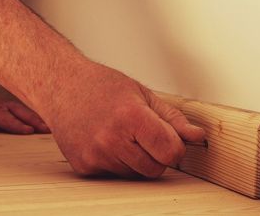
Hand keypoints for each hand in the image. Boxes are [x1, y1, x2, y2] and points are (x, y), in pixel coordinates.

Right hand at [41, 62, 204, 177]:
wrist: (62, 86)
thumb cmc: (102, 85)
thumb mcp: (143, 94)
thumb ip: (172, 119)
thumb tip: (197, 136)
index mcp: (131, 117)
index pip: (171, 152)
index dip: (176, 146)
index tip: (170, 138)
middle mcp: (111, 140)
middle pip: (155, 169)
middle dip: (157, 155)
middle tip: (143, 134)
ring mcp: (95, 155)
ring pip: (136, 174)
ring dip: (136, 159)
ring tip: (122, 134)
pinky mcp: (83, 166)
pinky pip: (115, 175)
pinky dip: (117, 162)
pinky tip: (106, 140)